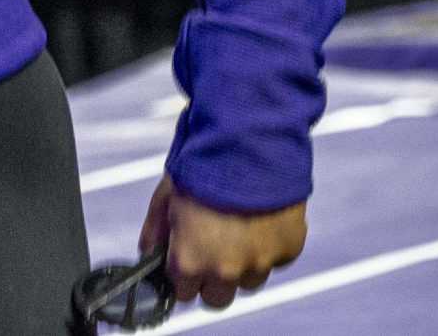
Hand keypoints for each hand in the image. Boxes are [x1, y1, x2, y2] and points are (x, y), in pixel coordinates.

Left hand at [139, 176, 306, 310]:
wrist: (250, 140)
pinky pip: (276, 259)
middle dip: (213, 277)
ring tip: (240, 226)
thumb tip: (150, 251)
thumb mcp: (166, 196)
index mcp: (191, 261)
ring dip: (243, 263)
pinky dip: (270, 245)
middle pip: (217, 297)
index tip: (187, 260)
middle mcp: (225, 269)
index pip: (183, 292)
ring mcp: (260, 262)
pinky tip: (261, 217)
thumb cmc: (205, 163)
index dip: (184, 274)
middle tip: (213, 247)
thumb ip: (155, 231)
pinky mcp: (288, 249)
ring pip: (249, 280)